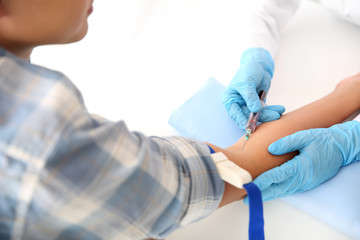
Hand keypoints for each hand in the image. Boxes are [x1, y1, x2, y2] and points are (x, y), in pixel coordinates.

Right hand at [222, 48, 284, 128]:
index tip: (251, 128)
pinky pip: (265, 111)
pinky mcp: (257, 104)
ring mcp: (248, 105)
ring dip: (269, 114)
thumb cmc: (248, 70)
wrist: (258, 64)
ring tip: (279, 112)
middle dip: (261, 117)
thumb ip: (250, 96)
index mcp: (230, 99)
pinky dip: (272, 110)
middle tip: (273, 117)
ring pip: (258, 114)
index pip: (235, 113)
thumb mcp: (247, 82)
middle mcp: (237, 104)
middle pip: (248, 116)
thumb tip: (255, 110)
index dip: (243, 121)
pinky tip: (279, 109)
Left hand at [244, 121, 359, 202]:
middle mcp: (303, 178)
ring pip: (284, 191)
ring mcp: (306, 183)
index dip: (262, 181)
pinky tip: (268, 191)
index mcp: (301, 167)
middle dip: (261, 193)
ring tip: (253, 196)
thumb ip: (287, 142)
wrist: (341, 148)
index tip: (250, 185)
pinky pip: (289, 189)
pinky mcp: (307, 183)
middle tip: (246, 197)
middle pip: (278, 189)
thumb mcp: (305, 136)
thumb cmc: (323, 140)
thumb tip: (270, 148)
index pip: (277, 176)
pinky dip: (277, 191)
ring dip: (268, 194)